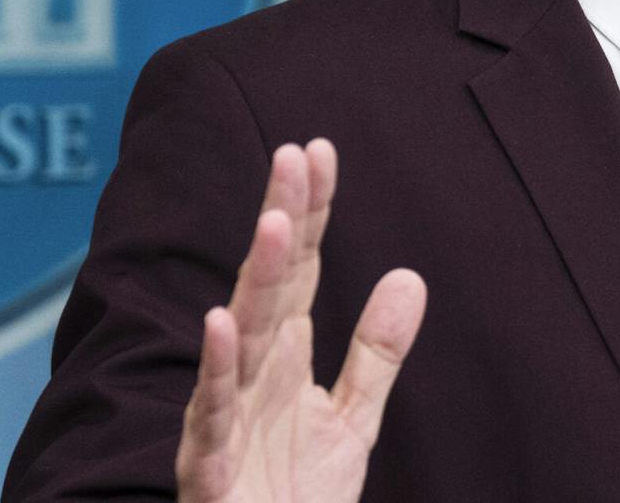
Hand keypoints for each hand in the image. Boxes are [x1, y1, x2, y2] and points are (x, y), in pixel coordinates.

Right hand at [175, 139, 428, 502]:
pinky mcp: (209, 466)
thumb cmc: (293, 497)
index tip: (318, 151)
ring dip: (254, 279)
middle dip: (280, 220)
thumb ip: (376, 352)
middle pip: (268, 285)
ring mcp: (226, 417)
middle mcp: (249, 374)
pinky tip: (221, 323)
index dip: (309, 212)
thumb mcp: (352, 419)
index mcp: (282, 357)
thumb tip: (410, 275)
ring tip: (273, 221)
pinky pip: (210, 414)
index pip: (298, 269)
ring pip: (241, 337)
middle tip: (291, 155)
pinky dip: (216, 371)